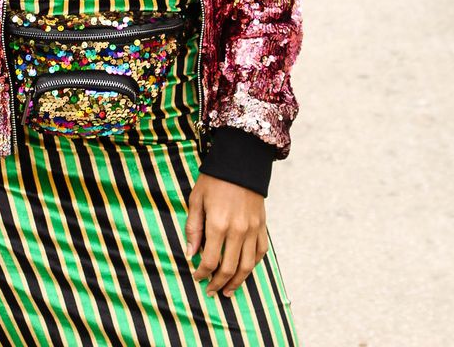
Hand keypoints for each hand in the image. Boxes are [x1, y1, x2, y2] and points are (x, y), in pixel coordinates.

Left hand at [185, 175, 266, 298]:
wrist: (242, 161)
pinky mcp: (262, 226)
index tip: (196, 277)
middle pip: (229, 269)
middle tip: (210, 291)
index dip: (201, 273)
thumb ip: (193, 227)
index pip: (209, 260)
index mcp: (218, 224)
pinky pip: (260, 253)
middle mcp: (237, 231)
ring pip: (247, 266)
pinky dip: (252, 266)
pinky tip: (244, 271)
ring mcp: (253, 230)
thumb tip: (190, 252)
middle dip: (217, 283)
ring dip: (237, 282)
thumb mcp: (196, 199)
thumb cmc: (214, 179)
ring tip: (228, 291)